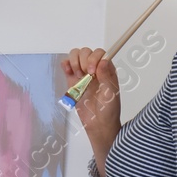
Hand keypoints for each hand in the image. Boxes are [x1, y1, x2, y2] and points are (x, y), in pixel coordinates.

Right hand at [65, 45, 120, 163]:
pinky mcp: (72, 80)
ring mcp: (83, 74)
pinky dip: (65, 64)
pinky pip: (66, 65)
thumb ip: (106, 76)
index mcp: (107, 70)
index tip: (92, 71)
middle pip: (86, 52)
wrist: (98, 124)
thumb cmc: (109, 110)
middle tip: (85, 74)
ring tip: (78, 75)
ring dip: (74, 61)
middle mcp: (95, 69)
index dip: (94, 58)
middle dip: (83, 60)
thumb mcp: (111, 93)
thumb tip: (103, 60)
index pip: (100, 53)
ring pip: (75, 55)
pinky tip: (68, 72)